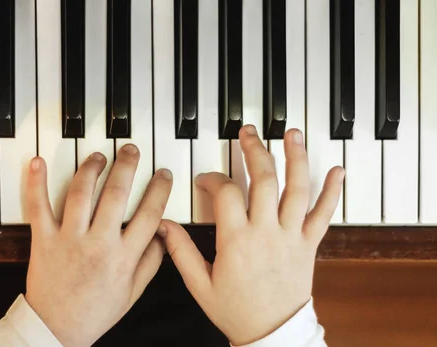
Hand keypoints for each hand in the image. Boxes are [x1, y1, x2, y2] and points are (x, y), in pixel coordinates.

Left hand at [24, 144, 171, 346]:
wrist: (56, 329)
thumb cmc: (95, 311)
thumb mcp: (133, 292)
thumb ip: (151, 262)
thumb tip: (162, 234)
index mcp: (123, 257)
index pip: (149, 214)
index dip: (159, 189)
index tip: (163, 174)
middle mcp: (98, 243)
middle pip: (116, 194)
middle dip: (127, 166)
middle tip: (131, 150)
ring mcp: (69, 239)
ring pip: (81, 193)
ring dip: (92, 168)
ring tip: (99, 156)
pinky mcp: (43, 239)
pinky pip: (38, 206)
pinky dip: (36, 182)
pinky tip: (38, 161)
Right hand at [158, 125, 343, 345]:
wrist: (272, 334)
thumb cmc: (236, 311)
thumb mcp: (199, 285)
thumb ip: (181, 252)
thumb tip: (164, 226)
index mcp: (236, 241)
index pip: (225, 193)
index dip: (212, 178)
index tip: (206, 179)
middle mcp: (265, 232)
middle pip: (262, 179)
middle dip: (254, 150)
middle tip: (248, 133)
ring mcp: (290, 236)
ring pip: (296, 189)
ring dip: (295, 158)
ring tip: (291, 133)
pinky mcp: (308, 245)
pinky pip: (323, 214)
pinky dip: (332, 192)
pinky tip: (336, 171)